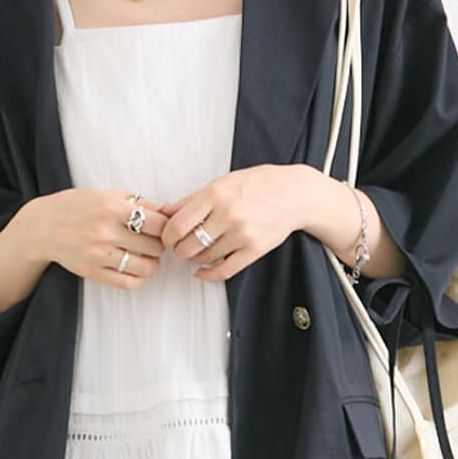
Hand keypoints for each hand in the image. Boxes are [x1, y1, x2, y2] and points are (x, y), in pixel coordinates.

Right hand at [30, 187, 172, 289]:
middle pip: (154, 246)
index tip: (163, 229)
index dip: (166, 227)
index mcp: (111, 207)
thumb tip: (169, 211)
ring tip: (146, 256)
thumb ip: (138, 202)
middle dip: (160, 245)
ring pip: (145, 267)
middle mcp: (105, 231)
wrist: (42, 226)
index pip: (157, 222)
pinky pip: (128, 282)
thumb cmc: (78, 207)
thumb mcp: (106, 194)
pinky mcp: (92, 272)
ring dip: (152, 263)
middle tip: (155, 243)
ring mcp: (98, 254)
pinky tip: (135, 269)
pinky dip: (138, 278)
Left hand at [158, 165, 313, 281]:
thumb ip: (191, 200)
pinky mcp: (254, 250)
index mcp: (215, 194)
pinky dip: (208, 274)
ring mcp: (242, 234)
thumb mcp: (221, 183)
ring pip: (204, 258)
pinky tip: (202, 271)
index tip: (168, 238)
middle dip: (180, 249)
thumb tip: (163, 211)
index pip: (177, 225)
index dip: (167, 236)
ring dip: (195, 259)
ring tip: (197, 251)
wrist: (294, 193)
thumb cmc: (257, 185)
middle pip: (187, 246)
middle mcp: (227, 214)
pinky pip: (223, 270)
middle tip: (181, 247)